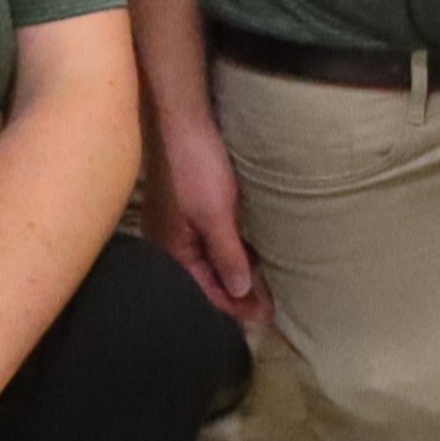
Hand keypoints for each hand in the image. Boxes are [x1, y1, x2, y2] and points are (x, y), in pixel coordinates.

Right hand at [140, 92, 270, 326]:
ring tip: (264, 288)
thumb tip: (240, 291)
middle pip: (205, 281)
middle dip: (236, 295)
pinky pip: (210, 242)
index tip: (264, 318)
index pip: (204, 293)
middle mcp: (170, 244)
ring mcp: (179, 226)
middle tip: (269, 308)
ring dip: (234, 273)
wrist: (183, 122)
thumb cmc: (195, 168)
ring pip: (209, 261)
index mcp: (171, 251)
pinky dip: (230, 253)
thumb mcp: (216, 215)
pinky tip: (249, 256)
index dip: (235, 308)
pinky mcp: (189, 210)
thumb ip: (228, 256)